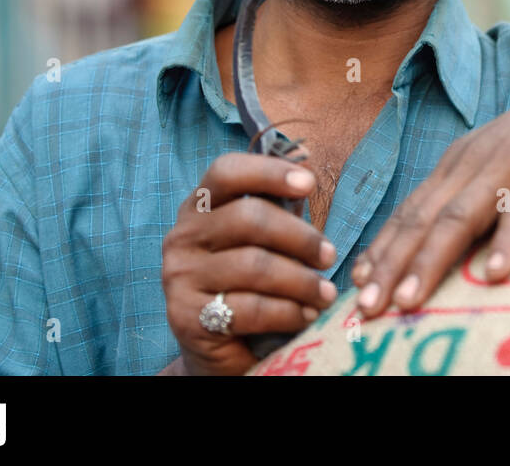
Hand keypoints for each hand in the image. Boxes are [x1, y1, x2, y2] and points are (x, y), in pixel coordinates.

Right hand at [161, 152, 338, 374]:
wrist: (219, 351)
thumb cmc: (250, 285)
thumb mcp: (264, 241)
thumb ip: (279, 205)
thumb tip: (305, 157)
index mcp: (199, 208)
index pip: (226, 172)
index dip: (268, 171)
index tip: (310, 183)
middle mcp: (182, 237)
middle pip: (248, 218)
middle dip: (300, 236)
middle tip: (330, 256)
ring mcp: (179, 277)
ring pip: (254, 265)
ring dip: (302, 280)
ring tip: (326, 294)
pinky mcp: (187, 318)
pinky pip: (250, 308)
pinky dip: (288, 312)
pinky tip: (306, 316)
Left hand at [350, 46, 509, 316]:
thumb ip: (483, 197)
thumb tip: (461, 250)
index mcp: (462, 160)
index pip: (410, 210)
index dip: (381, 249)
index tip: (355, 288)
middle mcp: (475, 159)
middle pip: (422, 217)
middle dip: (389, 265)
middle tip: (364, 309)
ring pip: (460, 215)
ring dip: (431, 260)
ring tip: (408, 301)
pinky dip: (508, 240)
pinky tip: (496, 276)